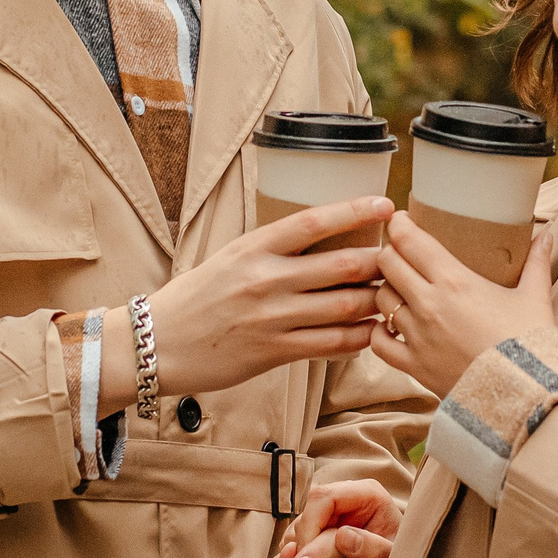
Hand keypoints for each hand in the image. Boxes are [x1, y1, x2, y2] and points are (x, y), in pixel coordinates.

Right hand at [101, 197, 390, 408]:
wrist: (158, 343)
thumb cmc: (196, 297)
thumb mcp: (230, 257)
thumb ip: (271, 249)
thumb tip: (318, 235)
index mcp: (254, 247)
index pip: (314, 221)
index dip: (355, 211)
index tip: (386, 205)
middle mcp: (265, 279)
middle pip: (339, 265)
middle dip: (377, 262)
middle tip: (399, 258)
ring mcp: (271, 317)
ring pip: (342, 307)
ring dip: (375, 301)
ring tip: (394, 296)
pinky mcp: (273, 352)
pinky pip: (328, 344)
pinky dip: (356, 337)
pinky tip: (371, 332)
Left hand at [369, 213, 557, 400]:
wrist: (527, 394)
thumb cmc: (531, 343)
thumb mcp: (535, 296)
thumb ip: (537, 261)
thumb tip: (548, 234)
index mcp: (455, 281)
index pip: (410, 241)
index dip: (399, 225)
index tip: (400, 220)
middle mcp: (429, 305)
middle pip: (387, 264)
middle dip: (390, 252)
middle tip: (400, 252)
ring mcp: (417, 336)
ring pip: (381, 300)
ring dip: (386, 289)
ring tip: (397, 287)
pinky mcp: (414, 366)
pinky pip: (378, 343)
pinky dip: (378, 332)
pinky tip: (388, 326)